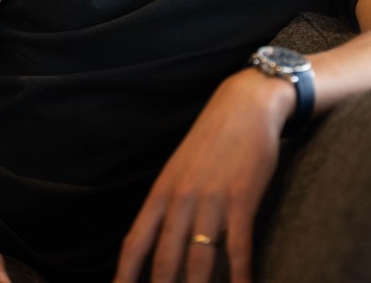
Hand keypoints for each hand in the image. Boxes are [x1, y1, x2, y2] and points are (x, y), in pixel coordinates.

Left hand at [114, 69, 294, 282]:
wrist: (245, 105)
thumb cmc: (212, 140)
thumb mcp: (179, 168)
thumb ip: (169, 202)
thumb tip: (158, 237)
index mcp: (161, 192)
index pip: (135, 242)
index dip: (125, 275)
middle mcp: (181, 199)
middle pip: (164, 260)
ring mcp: (211, 200)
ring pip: (199, 261)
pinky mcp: (242, 199)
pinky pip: (238, 248)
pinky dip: (240, 276)